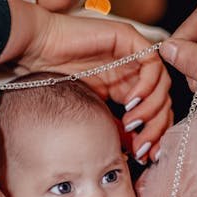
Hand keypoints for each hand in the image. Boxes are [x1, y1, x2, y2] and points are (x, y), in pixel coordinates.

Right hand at [0, 0, 171, 161]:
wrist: (34, 52)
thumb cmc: (51, 80)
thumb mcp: (90, 113)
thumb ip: (114, 127)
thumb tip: (136, 153)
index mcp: (124, 88)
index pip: (154, 113)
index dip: (154, 135)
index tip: (146, 156)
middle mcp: (132, 72)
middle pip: (162, 101)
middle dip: (156, 128)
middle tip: (142, 147)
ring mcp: (132, 55)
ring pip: (162, 86)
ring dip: (151, 110)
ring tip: (131, 124)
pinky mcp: (129, 39)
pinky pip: (152, 64)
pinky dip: (147, 87)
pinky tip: (130, 102)